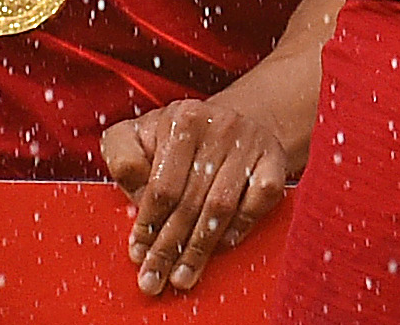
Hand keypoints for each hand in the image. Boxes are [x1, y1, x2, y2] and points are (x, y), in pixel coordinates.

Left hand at [101, 78, 305, 297]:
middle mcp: (219, 125)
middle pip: (190, 201)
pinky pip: (258, 201)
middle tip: (154, 280)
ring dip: (200, 248)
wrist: (231, 121)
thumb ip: (124, 159)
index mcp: (181, 119)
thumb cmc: (177, 138)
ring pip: (222, 206)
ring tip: (182, 276)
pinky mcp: (274, 159)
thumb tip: (136, 199)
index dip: (148, 225)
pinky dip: (240, 227)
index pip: (162, 185)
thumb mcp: (139, 135)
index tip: (138, 254)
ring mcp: (250, 142)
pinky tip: (221, 245)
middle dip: (169, 248)